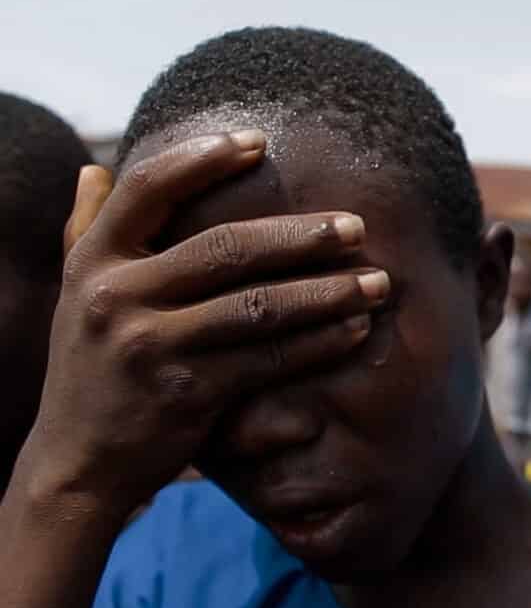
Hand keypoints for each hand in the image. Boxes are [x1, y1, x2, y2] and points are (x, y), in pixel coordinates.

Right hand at [13, 132, 386, 516]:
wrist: (76, 465)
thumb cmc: (92, 371)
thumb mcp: (75, 297)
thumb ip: (85, 231)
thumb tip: (94, 167)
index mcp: (92, 261)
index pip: (149, 188)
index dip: (204, 158)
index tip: (259, 142)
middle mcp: (114, 296)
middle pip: (225, 247)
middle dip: (301, 236)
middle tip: (357, 227)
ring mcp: (150, 347)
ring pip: (258, 306)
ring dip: (327, 292)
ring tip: (377, 282)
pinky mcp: (186, 394)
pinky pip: (268, 358)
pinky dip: (318, 342)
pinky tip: (356, 330)